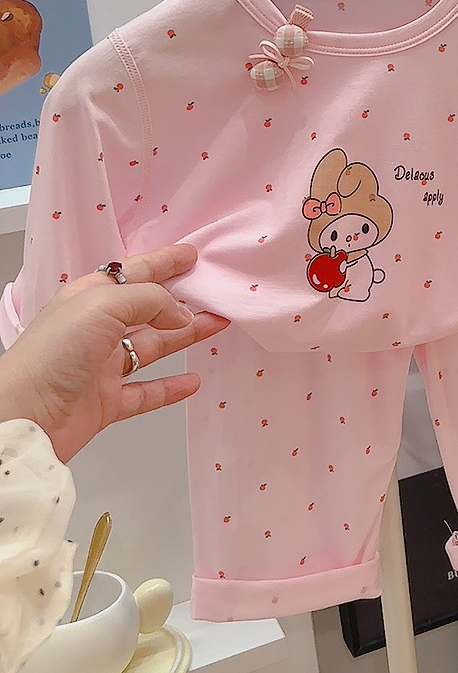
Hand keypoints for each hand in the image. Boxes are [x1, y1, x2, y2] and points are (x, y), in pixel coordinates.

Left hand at [0, 244, 227, 460]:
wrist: (25, 417)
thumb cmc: (53, 354)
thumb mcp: (104, 305)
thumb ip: (151, 300)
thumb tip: (180, 316)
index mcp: (89, 299)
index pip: (134, 273)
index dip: (163, 262)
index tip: (191, 255)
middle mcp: (95, 330)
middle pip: (148, 309)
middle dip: (182, 299)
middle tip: (213, 292)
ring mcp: (101, 367)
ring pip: (153, 346)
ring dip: (186, 337)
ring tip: (217, 325)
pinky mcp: (106, 402)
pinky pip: (146, 391)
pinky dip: (171, 387)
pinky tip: (193, 381)